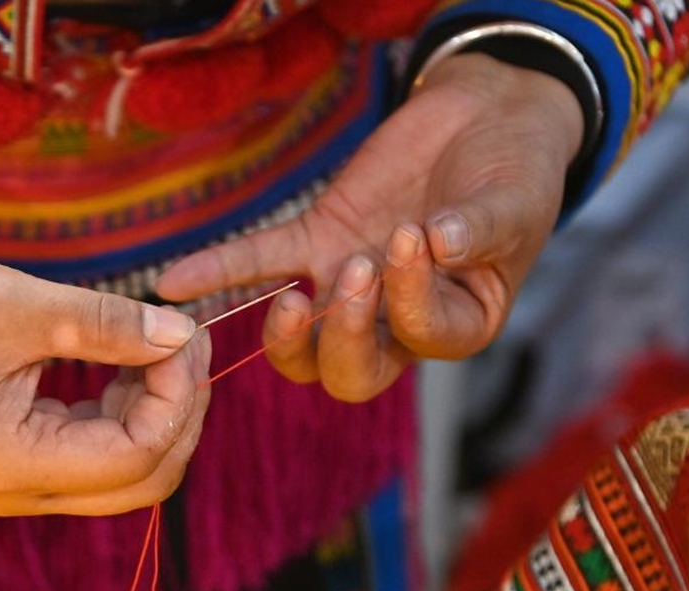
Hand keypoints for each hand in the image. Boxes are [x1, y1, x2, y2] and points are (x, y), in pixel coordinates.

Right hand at [0, 201, 211, 515]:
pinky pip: (102, 448)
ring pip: (129, 468)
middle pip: (143, 480)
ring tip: (167, 340)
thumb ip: (112, 325)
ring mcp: (23, 479)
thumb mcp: (28, 307)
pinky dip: (131, 407)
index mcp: (15, 465)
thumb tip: (183, 334)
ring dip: (160, 410)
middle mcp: (21, 490)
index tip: (185, 334)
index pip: (136, 455)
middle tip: (190, 341)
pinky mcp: (25, 456)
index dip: (176, 397)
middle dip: (180, 413)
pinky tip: (136, 356)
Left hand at [156, 53, 582, 400]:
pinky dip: (218, 272)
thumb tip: (441, 243)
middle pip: (351, 373)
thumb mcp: (516, 203)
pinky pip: (261, 264)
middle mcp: (397, 319)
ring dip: (288, 334)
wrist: (485, 120)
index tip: (412, 237)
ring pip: (302, 345)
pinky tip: (172, 283)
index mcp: (455, 323)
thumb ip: (484, 229)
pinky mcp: (316, 240)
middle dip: (343, 339)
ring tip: (292, 301)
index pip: (421, 338)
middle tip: (353, 276)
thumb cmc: (515, 174)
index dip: (408, 299)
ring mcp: (349, 284)